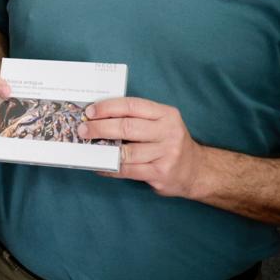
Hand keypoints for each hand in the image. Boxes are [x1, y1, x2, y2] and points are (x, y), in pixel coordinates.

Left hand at [79, 96, 205, 199]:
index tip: (90, 111)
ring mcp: (166, 154)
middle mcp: (169, 132)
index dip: (108, 107)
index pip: (132, 106)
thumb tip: (98, 116)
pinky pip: (127, 171)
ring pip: (126, 152)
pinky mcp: (160, 173)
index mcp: (166, 114)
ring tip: (88, 147)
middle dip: (100, 128)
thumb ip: (137, 118)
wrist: (196, 170)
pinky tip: (99, 165)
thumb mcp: (161, 123)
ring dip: (102, 150)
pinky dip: (109, 168)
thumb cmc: (169, 142)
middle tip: (83, 130)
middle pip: (127, 127)